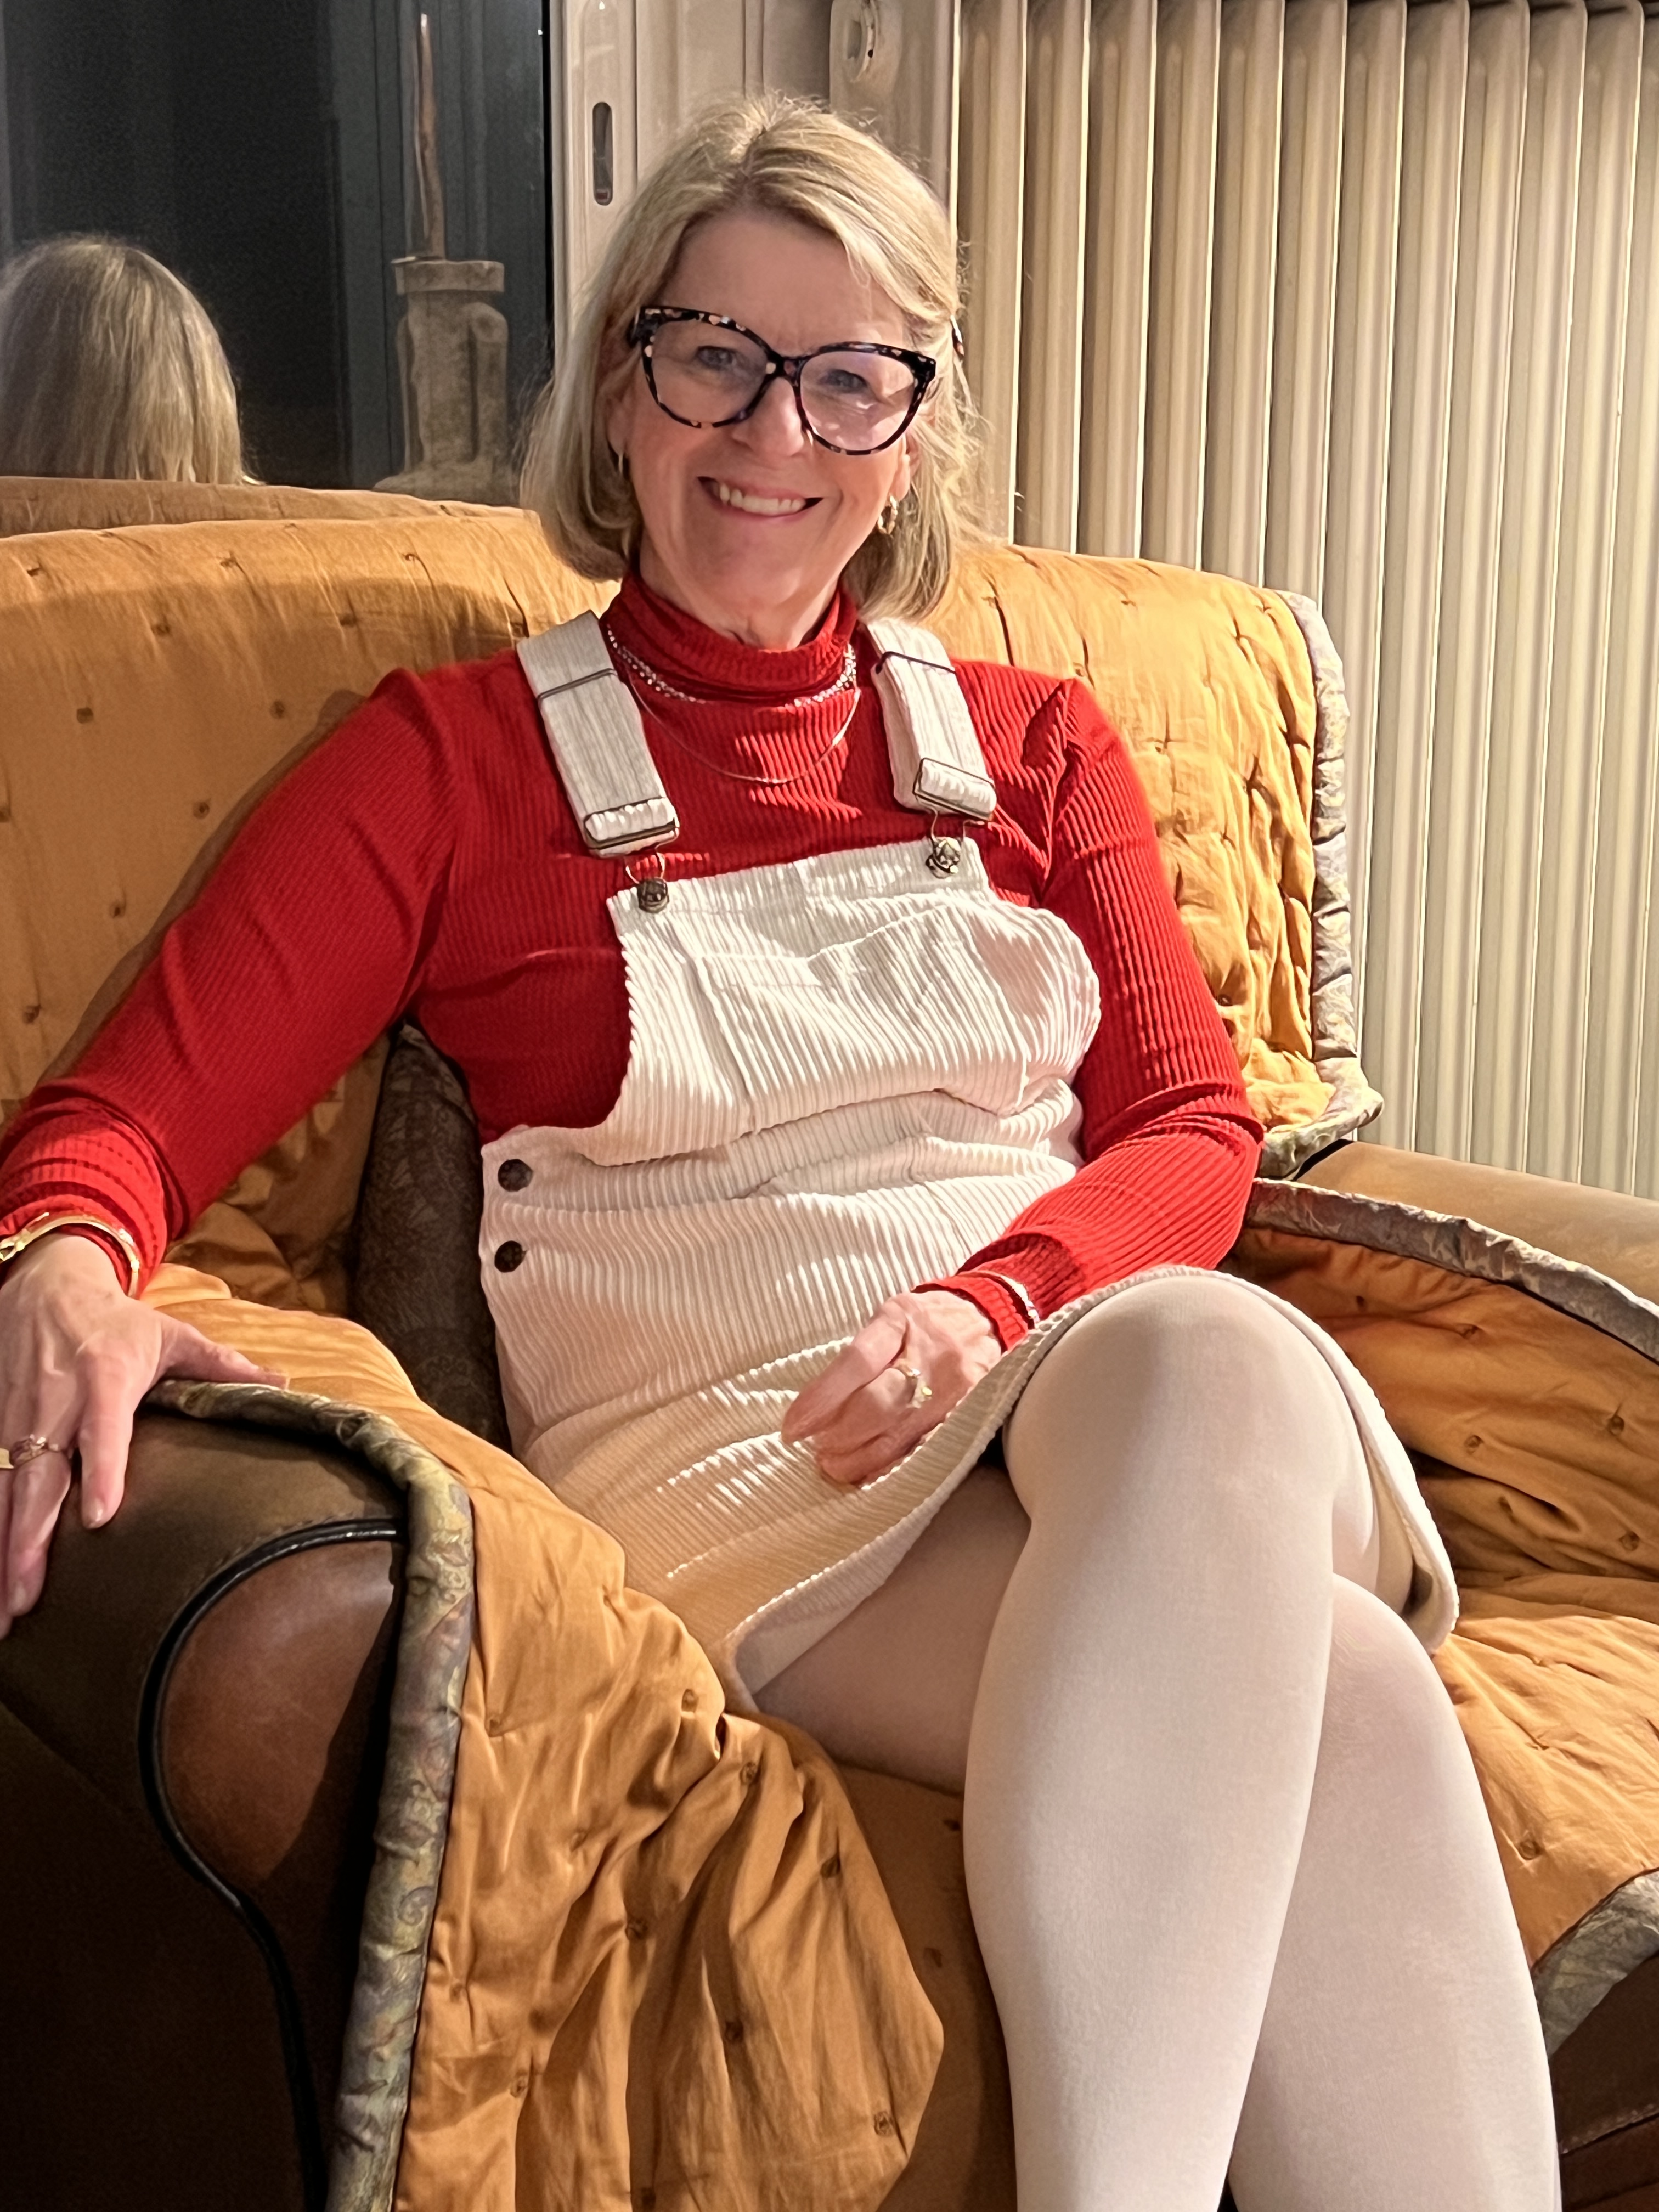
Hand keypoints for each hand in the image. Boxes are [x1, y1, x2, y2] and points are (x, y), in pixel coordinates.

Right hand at [0, 1233, 282, 1634]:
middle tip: (28, 1599)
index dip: (100, 1474)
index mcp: (105, 1382)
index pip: (102, 1434)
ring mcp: (16, 1419)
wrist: (46, 1284)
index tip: (99, 1518)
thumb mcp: (172, 1335)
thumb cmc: (116, 1321)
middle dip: (28, 1542)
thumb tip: (283, 1383)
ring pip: (2, 1491)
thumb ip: (222, 1367)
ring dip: (1, 1550)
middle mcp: (55, 1405)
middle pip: (38, 1480)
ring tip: (6, 1609)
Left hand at [781, 1288, 1003, 1487]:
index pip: (856, 1362)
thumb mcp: (891, 1315)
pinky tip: (869, 1475)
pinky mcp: (967, 1414)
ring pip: (898, 1435)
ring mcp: (952, 1388)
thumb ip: (860, 1352)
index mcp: (902, 1319)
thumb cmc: (926, 1320)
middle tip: (817, 1450)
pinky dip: (892, 1465)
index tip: (793, 1427)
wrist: (989, 1317)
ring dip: (858, 1458)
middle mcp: (930, 1355)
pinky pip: (925, 1449)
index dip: (821, 1399)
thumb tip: (818, 1402)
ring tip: (834, 1466)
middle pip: (876, 1405)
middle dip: (839, 1436)